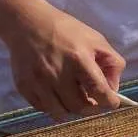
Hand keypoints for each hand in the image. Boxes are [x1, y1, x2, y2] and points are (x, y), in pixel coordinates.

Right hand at [3, 5, 124, 120]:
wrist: (29, 24)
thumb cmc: (67, 30)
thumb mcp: (96, 40)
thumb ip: (111, 63)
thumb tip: (112, 88)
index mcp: (79, 59)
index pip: (98, 90)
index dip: (109, 101)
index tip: (112, 103)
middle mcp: (57, 73)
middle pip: (79, 106)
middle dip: (91, 107)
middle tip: (93, 100)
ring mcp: (38, 82)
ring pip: (60, 112)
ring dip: (72, 109)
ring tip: (76, 97)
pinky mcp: (24, 87)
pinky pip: (43, 108)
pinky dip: (54, 106)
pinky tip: (58, 94)